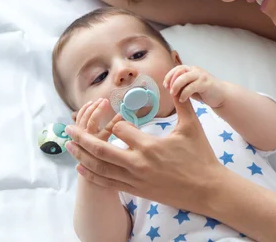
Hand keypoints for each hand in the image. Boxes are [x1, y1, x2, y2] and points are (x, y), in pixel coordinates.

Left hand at [65, 96, 224, 213]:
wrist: (207, 189)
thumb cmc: (200, 156)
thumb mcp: (192, 126)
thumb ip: (183, 104)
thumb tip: (177, 83)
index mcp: (149, 146)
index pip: (120, 130)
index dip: (114, 121)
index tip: (111, 113)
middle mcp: (138, 164)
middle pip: (101, 149)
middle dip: (82, 138)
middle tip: (69, 128)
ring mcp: (135, 180)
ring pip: (100, 168)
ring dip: (82, 156)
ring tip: (70, 146)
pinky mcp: (137, 191)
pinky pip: (108, 183)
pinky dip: (93, 175)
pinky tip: (82, 168)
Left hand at [163, 65, 227, 106]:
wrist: (221, 95)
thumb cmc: (205, 91)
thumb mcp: (191, 87)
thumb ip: (182, 85)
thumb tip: (169, 87)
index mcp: (192, 70)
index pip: (177, 68)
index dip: (169, 76)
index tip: (165, 85)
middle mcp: (196, 70)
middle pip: (179, 71)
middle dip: (172, 81)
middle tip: (169, 91)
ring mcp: (201, 76)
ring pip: (184, 78)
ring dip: (176, 86)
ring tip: (174, 95)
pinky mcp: (205, 83)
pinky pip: (191, 87)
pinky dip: (184, 93)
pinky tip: (182, 99)